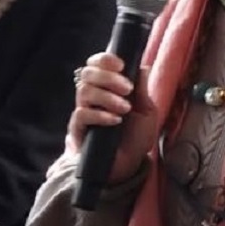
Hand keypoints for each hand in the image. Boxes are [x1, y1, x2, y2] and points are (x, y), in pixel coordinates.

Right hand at [68, 53, 156, 183]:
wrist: (129, 164)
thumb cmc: (137, 136)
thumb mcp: (146, 111)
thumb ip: (142, 89)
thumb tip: (143, 67)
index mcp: (107, 88)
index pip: (96, 65)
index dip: (104, 60)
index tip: (121, 64)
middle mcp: (92, 97)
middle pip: (87, 74)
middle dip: (108, 77)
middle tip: (127, 88)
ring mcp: (83, 112)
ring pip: (84, 91)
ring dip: (107, 97)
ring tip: (125, 109)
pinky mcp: (78, 130)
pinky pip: (81, 115)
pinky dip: (100, 114)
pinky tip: (115, 120)